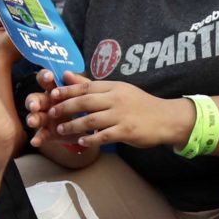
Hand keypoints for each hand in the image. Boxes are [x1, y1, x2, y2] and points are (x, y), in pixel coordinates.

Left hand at [34, 74, 188, 149]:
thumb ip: (93, 85)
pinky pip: (104, 136)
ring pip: (91, 120)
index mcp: (113, 87)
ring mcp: (121, 115)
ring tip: (61, 130)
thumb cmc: (140, 105)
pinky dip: (90, 139)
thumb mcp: (118, 90)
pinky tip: (81, 142)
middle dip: (65, 108)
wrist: (166, 118)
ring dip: (74, 126)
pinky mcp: (126, 131)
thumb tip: (68, 75)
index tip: (52, 94)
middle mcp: (116, 99)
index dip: (67, 90)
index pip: (86, 86)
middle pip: (85, 102)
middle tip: (52, 114)